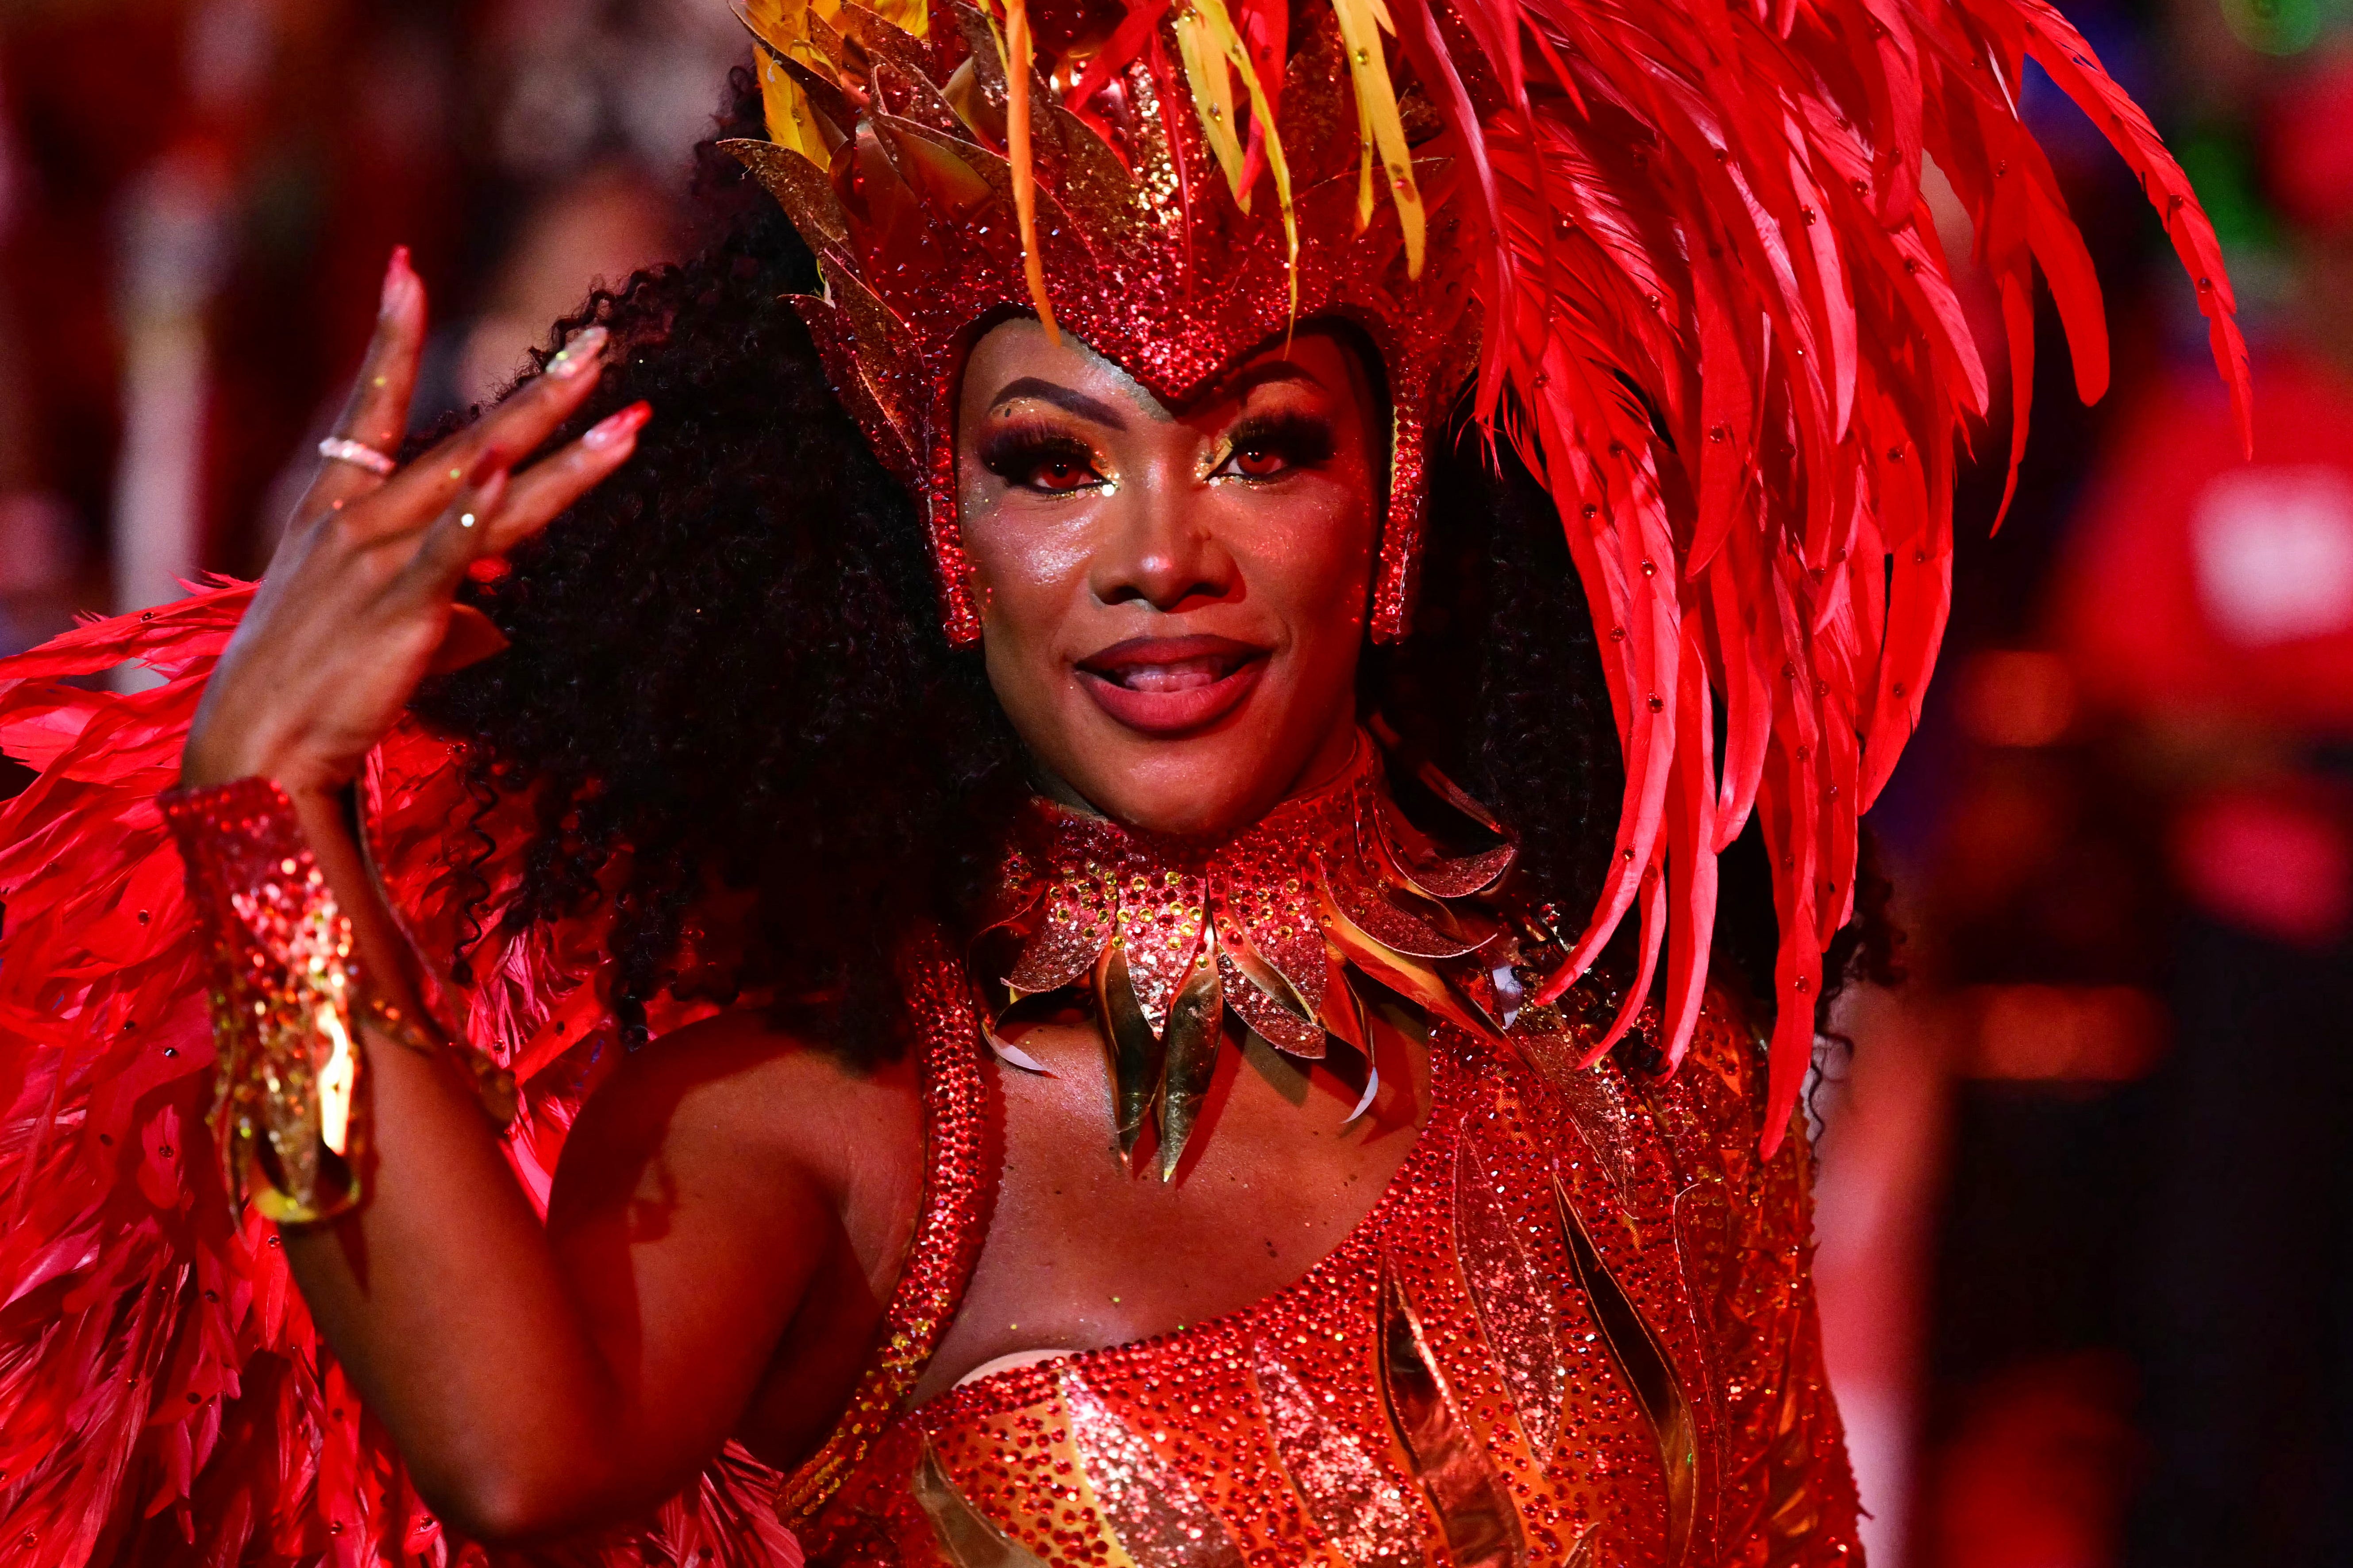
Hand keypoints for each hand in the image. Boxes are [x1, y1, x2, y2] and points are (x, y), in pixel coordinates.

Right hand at [183, 248, 649, 799]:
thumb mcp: (368, 630)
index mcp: (335, 515)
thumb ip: (440, 611)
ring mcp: (378, 563)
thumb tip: (491, 623)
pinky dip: (477, 511)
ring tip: (625, 411)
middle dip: (542, 392)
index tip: (403, 271)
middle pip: (468, 442)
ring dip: (560, 448)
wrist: (253, 759)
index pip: (368, 410)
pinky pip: (445, 552)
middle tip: (602, 341)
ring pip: (485, 489)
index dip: (390, 342)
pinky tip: (514, 472)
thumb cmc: (308, 694)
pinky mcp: (399, 611)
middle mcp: (357, 524)